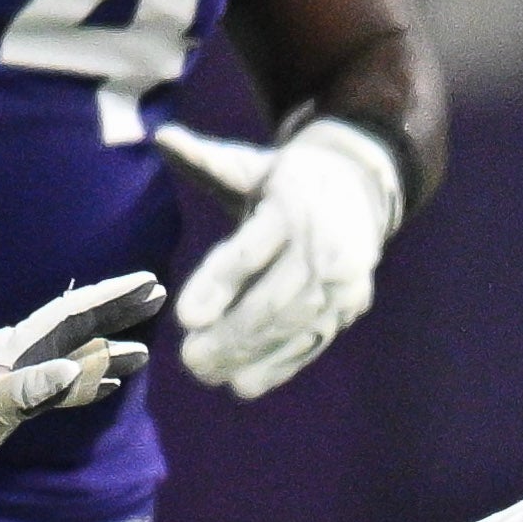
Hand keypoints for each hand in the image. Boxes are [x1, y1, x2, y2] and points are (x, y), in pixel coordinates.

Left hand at [0, 273, 162, 508]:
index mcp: (8, 353)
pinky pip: (57, 392)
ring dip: (108, 353)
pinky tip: (104, 387)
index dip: (110, 300)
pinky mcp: (7, 410)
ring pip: (69, 360)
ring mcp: (11, 384)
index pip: (69, 319)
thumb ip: (28, 389)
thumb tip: (77, 372)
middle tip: (156, 294)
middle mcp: (13, 360)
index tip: (146, 284)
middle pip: (74, 330)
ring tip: (145, 351)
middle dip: (115, 313)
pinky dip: (85, 386)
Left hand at [156, 119, 404, 394]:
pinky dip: (280, 365)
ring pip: (295, 326)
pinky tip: (246, 384)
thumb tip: (161, 136)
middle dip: (233, 335)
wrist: (361, 189)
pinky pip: (314, 341)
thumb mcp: (248, 164)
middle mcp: (324, 246)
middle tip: (191, 361)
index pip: (250, 252)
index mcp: (291, 206)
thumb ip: (205, 159)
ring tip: (210, 375)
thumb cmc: (285, 180)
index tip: (186, 319)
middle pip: (275, 300)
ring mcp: (343, 281)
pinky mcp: (351, 305)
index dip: (219, 286)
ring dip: (252, 356)